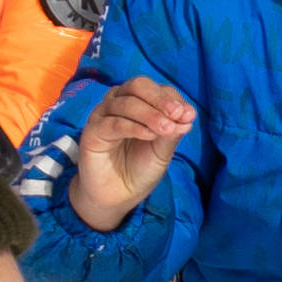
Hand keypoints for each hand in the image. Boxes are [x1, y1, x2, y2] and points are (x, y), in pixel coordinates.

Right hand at [55, 77, 192, 230]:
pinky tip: (149, 136)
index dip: (173, 99)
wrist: (119, 196)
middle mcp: (119, 102)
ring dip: (150, 115)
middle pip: (138, 86)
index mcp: (139, 102)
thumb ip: (173, 131)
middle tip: (177, 115)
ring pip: (126, 103)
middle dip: (160, 99)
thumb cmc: (140, 168)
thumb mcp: (162, 150)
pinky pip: (113, 123)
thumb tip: (189, 114)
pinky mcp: (92, 132)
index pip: (156, 89)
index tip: (189, 115)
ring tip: (167, 129)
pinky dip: (134, 127)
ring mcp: (103, 115)